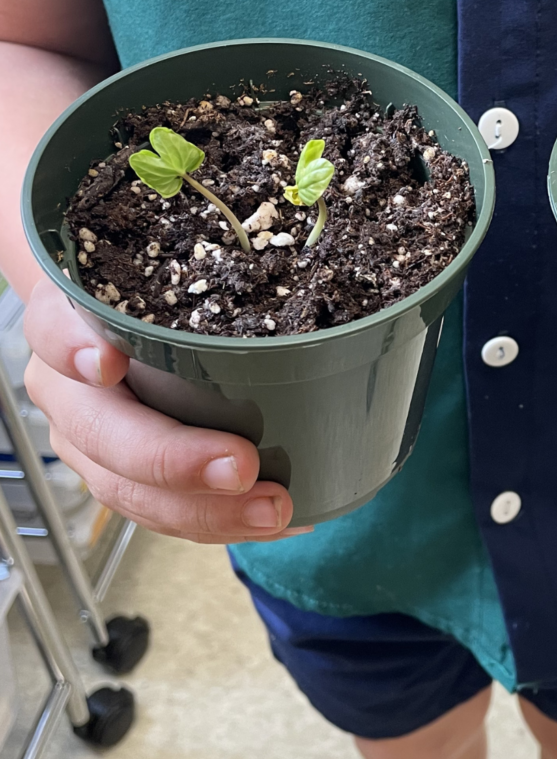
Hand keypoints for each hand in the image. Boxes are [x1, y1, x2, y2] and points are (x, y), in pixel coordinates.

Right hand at [23, 280, 305, 543]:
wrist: (109, 318)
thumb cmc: (152, 289)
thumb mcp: (166, 264)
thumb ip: (209, 259)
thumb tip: (302, 238)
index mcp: (68, 319)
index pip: (54, 328)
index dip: (74, 347)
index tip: (108, 362)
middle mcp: (68, 384)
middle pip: (100, 433)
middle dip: (172, 460)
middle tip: (242, 468)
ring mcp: (88, 438)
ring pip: (128, 490)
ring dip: (203, 511)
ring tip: (273, 511)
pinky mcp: (119, 475)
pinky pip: (161, 510)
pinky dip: (218, 520)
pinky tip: (280, 518)